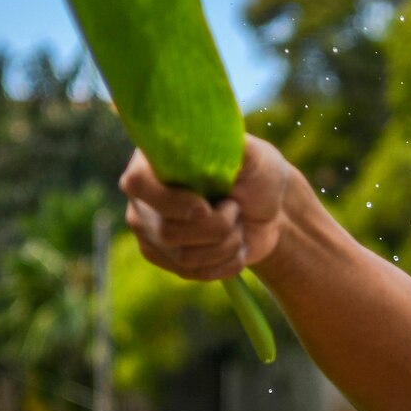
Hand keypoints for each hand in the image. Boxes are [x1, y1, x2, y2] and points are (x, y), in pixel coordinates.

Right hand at [121, 134, 293, 280]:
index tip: (206, 206)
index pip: (138, 183)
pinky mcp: (166, 257)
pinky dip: (226, 263)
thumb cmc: (258, 174)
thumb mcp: (252, 155)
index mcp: (154, 161)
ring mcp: (151, 231)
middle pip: (167, 231)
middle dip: (218, 226)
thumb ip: (229, 146)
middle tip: (236, 208)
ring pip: (184, 257)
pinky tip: (237, 245)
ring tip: (237, 224)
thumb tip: (205, 137)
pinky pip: (192, 273)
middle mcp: (143, 198)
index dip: (173, 202)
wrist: (272, 211)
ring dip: (227, 244)